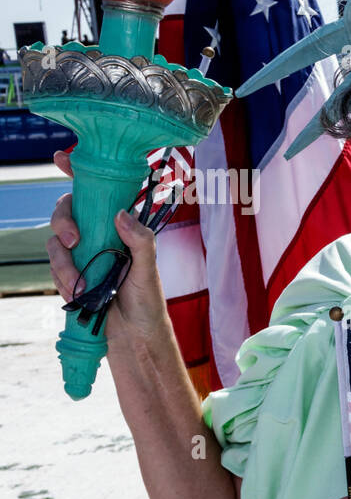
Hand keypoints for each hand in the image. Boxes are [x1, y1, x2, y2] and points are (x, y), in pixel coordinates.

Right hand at [45, 149, 170, 344]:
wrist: (133, 340)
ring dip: (65, 263)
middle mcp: (100, 238)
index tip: (62, 158)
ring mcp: (83, 256)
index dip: (78, 174)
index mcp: (121, 230)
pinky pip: (54, 268)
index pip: (99, 194)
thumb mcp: (149, 272)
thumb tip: (120, 214)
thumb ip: (140, 242)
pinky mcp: (70, 275)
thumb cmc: (148, 305)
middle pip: (67, 212)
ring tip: (84, 283)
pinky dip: (64, 280)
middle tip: (74, 241)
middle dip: (63, 222)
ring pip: (55, 242)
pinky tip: (80, 293)